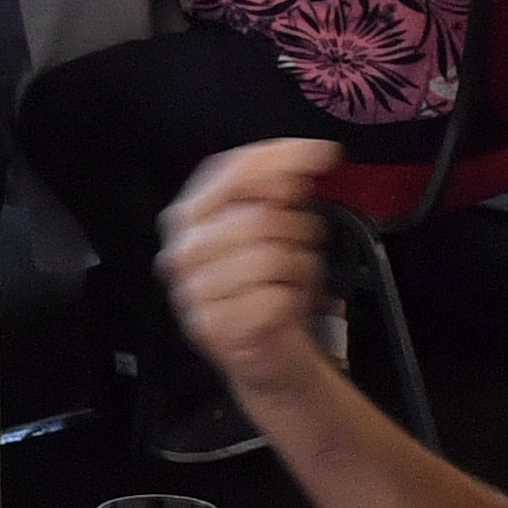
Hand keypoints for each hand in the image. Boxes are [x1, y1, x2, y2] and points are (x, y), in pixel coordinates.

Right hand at [158, 135, 352, 405]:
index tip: (325, 154)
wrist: (266, 354)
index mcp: (186, 218)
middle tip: (302, 247)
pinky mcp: (215, 328)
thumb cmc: (269, 286)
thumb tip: (313, 154)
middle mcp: (182, 252)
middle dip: (297, 228)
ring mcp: (194, 292)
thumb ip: (282, 186)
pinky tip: (287, 306)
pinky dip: (295, 299)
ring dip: (300, 266)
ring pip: (271, 257)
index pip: (232, 172)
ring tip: (293, 279)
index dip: (281, 159)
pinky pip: (276, 297)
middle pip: (259, 216)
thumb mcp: (276, 226)